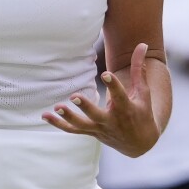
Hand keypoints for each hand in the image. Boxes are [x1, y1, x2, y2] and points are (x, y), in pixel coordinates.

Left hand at [43, 43, 160, 157]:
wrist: (139, 143)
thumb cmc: (142, 113)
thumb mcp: (143, 93)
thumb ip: (138, 69)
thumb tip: (142, 45)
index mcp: (126, 108)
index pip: (119, 96)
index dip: (113, 85)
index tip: (106, 74)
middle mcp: (111, 120)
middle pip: (96, 115)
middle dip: (86, 106)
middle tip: (74, 97)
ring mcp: (99, 128)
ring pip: (81, 125)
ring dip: (68, 117)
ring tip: (56, 107)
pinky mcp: (91, 132)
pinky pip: (72, 130)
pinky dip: (58, 124)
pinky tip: (45, 115)